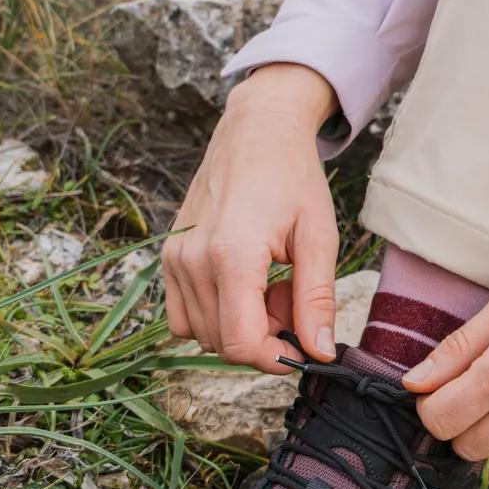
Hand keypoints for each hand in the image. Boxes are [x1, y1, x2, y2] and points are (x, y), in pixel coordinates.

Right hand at [162, 64, 338, 371]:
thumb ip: (316, 300)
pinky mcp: (168, 256)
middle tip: (291, 296)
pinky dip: (215, 314)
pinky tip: (244, 284)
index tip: (302, 344)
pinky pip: (183, 314)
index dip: (274, 357)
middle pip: (222, 343)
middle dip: (263, 336)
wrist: (257, 131)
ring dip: (240, 325)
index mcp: (232, 255)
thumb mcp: (318, 237)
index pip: (239, 344)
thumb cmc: (292, 177)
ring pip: (202, 333)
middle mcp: (192, 260)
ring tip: (269, 285)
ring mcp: (174, 258)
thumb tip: (320, 352)